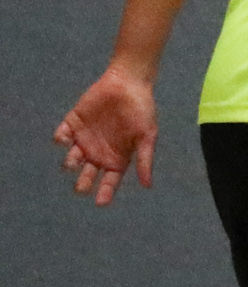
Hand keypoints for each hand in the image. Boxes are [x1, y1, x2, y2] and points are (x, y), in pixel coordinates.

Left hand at [55, 65, 156, 205]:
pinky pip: (62, 135)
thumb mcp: (147, 136)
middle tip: (81, 188)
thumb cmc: (142, 109)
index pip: (109, 180)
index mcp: (117, 158)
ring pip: (72, 157)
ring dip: (70, 162)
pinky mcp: (73, 123)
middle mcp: (99, 152)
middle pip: (87, 173)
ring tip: (73, 162)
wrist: (128, 83)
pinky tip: (65, 138)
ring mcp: (84, 138)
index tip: (100, 203)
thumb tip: (147, 185)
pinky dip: (60, 138)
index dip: (105, 192)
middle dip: (83, 182)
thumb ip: (145, 159)